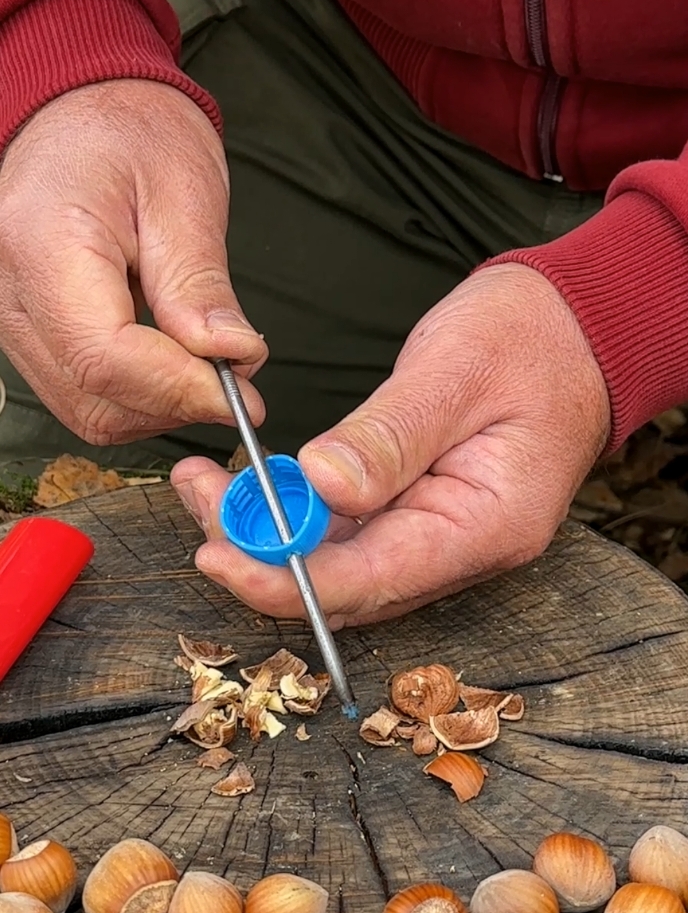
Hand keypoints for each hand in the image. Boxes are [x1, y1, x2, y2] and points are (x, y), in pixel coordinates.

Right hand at [0, 80, 266, 444]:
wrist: (82, 110)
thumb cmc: (132, 134)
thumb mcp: (184, 194)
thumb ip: (201, 286)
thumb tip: (232, 358)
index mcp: (44, 243)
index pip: (104, 355)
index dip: (179, 389)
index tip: (242, 394)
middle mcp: (10, 290)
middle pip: (92, 396)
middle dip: (175, 403)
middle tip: (238, 377)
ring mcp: (11, 317)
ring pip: (85, 409)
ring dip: (158, 406)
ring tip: (207, 362)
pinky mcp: (27, 332)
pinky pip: (79, 394)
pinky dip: (136, 396)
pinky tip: (173, 361)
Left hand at [171, 264, 610, 625]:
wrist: (580, 327)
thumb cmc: (533, 339)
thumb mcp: (455, 372)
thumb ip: (387, 436)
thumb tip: (317, 484)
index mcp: (485, 526)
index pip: (371, 580)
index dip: (287, 580)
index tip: (219, 554)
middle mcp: (462, 547)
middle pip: (348, 585)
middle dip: (263, 558)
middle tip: (200, 505)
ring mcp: (443, 534)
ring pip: (342, 562)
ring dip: (272, 534)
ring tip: (207, 486)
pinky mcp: (423, 511)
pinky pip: (352, 531)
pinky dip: (299, 513)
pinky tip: (254, 483)